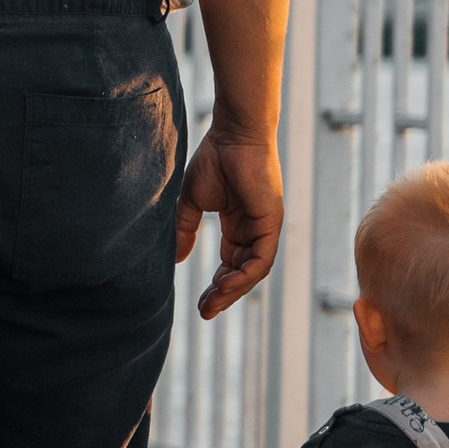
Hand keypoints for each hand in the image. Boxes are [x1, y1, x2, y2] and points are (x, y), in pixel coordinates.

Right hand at [177, 123, 283, 317]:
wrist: (232, 134)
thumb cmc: (214, 160)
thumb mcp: (193, 203)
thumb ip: (186, 231)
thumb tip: (177, 260)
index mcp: (238, 226)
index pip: (230, 264)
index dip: (216, 286)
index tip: (199, 304)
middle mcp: (254, 230)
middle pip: (242, 273)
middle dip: (224, 295)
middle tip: (204, 312)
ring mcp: (265, 227)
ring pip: (253, 271)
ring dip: (234, 290)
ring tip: (212, 303)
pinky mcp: (271, 222)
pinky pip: (261, 258)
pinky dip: (245, 275)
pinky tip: (225, 284)